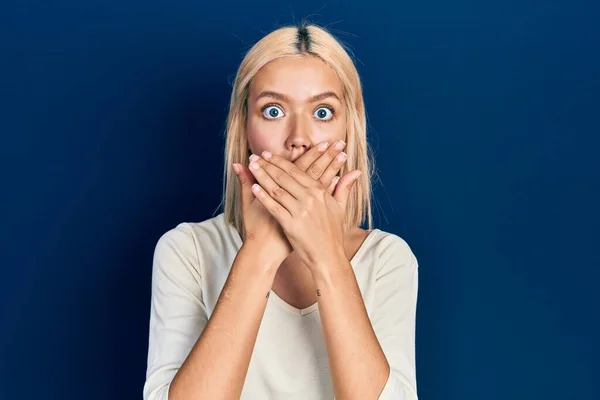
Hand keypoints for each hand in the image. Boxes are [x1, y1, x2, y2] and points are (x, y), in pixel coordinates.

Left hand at [246, 141, 361, 270]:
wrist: (328, 256)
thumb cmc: (333, 233)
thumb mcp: (340, 207)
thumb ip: (344, 187)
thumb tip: (355, 171)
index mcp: (319, 192)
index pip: (296, 171)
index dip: (279, 161)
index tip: (268, 154)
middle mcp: (309, 198)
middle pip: (284, 177)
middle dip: (267, 165)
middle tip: (255, 156)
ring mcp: (300, 211)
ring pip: (276, 189)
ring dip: (262, 176)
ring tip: (251, 167)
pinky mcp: (291, 224)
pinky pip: (274, 207)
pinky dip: (263, 196)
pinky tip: (253, 188)